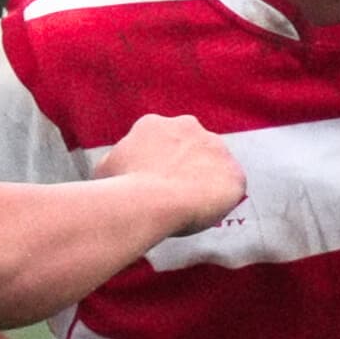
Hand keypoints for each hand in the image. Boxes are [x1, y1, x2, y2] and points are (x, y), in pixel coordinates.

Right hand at [93, 112, 245, 234]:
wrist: (150, 202)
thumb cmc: (121, 187)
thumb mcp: (105, 168)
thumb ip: (118, 161)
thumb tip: (117, 167)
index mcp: (154, 124)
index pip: (162, 140)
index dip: (158, 163)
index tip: (154, 181)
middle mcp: (188, 126)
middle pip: (192, 147)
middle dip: (186, 167)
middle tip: (174, 194)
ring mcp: (215, 147)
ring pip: (214, 165)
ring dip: (206, 181)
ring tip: (191, 207)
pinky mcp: (234, 173)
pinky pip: (232, 187)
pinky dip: (223, 200)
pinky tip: (206, 213)